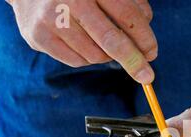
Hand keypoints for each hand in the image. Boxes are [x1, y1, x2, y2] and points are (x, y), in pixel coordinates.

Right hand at [9, 0, 155, 82]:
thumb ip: (131, 5)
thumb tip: (146, 39)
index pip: (127, 16)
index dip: (144, 38)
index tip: (152, 54)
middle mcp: (69, 1)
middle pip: (110, 40)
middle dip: (133, 61)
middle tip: (147, 75)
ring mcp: (51, 19)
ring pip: (95, 55)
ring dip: (107, 56)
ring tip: (102, 43)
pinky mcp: (38, 37)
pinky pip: (77, 61)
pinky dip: (88, 58)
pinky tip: (83, 43)